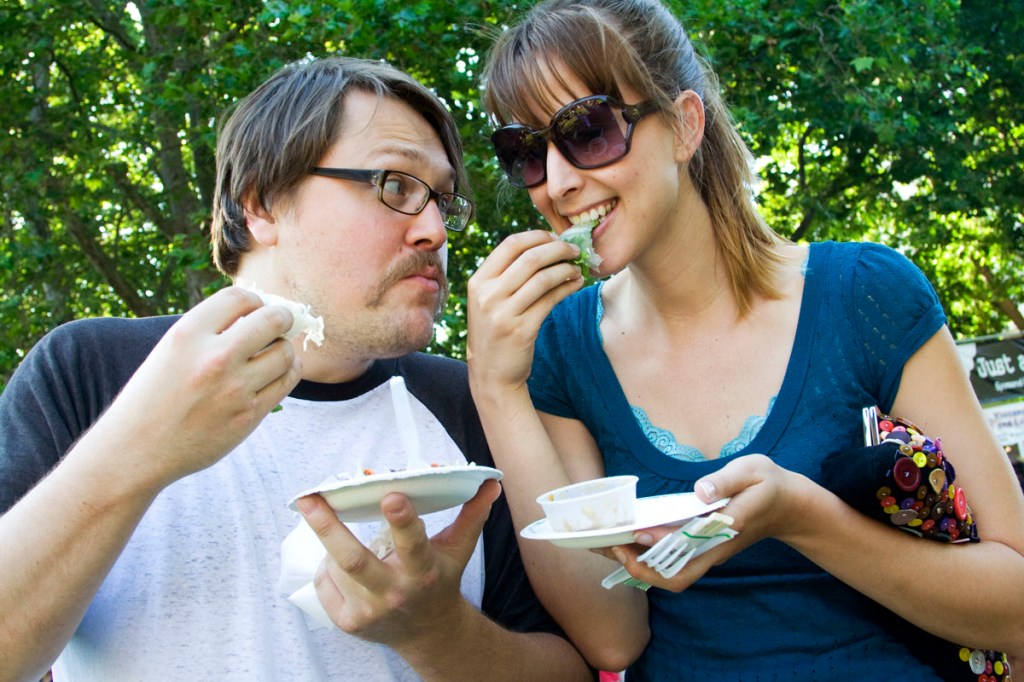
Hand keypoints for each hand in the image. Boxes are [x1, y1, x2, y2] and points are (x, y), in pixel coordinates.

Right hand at [92, 286, 301, 488]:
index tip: (256, 308)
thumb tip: (257, 312)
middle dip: (281, 317)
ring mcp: (234, 388)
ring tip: (274, 352)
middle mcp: (214, 357)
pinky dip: (289, 371)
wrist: (136, 450)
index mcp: (188, 334)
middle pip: (273, 320)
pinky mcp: (249, 415)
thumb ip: (208, 331)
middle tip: (280, 323)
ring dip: (284, 348)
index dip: (255, 299)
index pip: (239, 297)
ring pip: (285, 352)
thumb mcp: (170, 350)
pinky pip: (286, 381)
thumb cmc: (153, 397)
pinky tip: (279, 371)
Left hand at [297, 478, 501, 647]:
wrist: (428, 632)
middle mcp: (395, 593)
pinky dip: (327, 566)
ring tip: (325, 518)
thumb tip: (489, 484)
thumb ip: (471, 515)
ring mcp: (368, 611)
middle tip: (309, 500)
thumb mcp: (458, 550)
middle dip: (329, 529)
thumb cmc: (440, 580)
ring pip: (336, 568)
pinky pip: (325, 584)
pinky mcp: (348, 622)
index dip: (403, 521)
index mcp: (423, 571)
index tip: (392, 496)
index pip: (413, 544)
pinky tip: (338, 559)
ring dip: (329, 541)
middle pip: (355, 560)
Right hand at [467, 230, 581, 391]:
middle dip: (558, 249)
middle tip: (575, 250)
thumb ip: (507, 275)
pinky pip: (551, 300)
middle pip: (530, 258)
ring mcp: (504, 314)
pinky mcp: (522, 330)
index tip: (555, 238)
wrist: (491, 373)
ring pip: (543, 278)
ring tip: (577, 269)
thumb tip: (544, 246)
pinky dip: (568, 288)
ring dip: (566, 269)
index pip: (511, 244)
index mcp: (478, 282)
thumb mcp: (489, 300)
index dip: (538, 236)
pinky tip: (576, 284)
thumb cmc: (495, 331)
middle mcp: (488, 295)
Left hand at [604, 454, 806, 591]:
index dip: (661, 544)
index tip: (637, 532)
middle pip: (675, 575)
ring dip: (640, 564)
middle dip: (640, 567)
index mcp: (727, 529)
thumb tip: (700, 491)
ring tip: (609, 544)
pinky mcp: (703, 550)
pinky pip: (672, 562)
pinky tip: (628, 539)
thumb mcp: (753, 471)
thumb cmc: (769, 485)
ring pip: (671, 573)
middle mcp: (714, 549)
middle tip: (610, 545)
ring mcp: (709, 554)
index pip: (689, 546)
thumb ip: (726, 480)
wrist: (789, 507)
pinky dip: (649, 556)